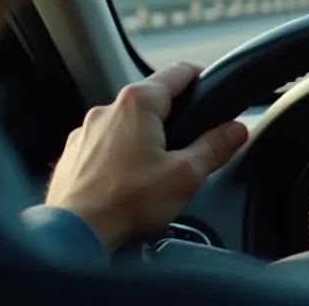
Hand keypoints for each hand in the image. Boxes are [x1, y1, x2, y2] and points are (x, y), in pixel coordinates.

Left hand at [44, 62, 248, 251]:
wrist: (73, 236)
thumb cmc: (125, 203)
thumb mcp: (186, 174)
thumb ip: (215, 147)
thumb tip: (236, 130)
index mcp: (138, 103)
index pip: (179, 72)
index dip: (202, 78)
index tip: (213, 88)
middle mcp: (107, 110)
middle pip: (152, 99)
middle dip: (175, 117)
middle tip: (193, 141)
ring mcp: (85, 132)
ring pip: (127, 124)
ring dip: (145, 138)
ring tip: (160, 169)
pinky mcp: (72, 156)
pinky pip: (105, 146)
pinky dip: (121, 156)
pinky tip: (130, 182)